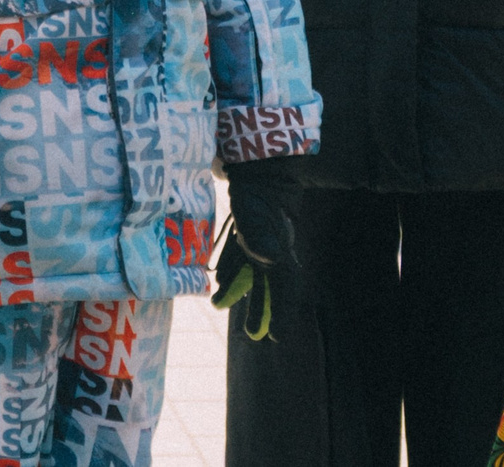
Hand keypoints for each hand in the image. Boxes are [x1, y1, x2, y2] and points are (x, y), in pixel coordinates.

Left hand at [215, 163, 302, 341]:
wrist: (258, 165)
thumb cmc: (258, 191)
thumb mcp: (258, 215)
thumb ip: (262, 238)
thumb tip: (271, 259)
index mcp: (281, 251)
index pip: (285, 289)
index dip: (282, 313)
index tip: (275, 337)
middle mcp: (274, 249)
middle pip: (270, 286)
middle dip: (262, 309)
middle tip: (253, 335)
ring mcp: (262, 239)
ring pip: (254, 273)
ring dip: (240, 291)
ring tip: (219, 304)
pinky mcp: (249, 230)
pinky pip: (241, 257)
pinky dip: (232, 271)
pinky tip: (219, 281)